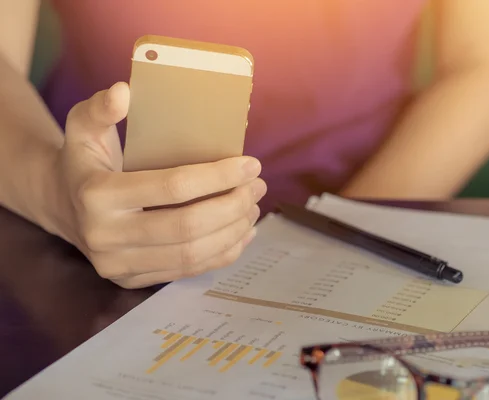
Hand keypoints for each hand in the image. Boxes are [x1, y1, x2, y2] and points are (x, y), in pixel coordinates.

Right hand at [52, 82, 265, 287]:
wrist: (63, 207)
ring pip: (193, 254)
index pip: (172, 188)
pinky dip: (223, 254)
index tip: (251, 164)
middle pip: (188, 227)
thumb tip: (124, 92)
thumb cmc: (84, 161)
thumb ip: (100, 109)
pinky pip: (188, 272)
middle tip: (258, 186)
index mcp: (97, 195)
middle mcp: (106, 236)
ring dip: (234, 230)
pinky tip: (242, 233)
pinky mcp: (132, 280)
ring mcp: (119, 265)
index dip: (218, 176)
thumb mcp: (82, 128)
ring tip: (254, 206)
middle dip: (233, 206)